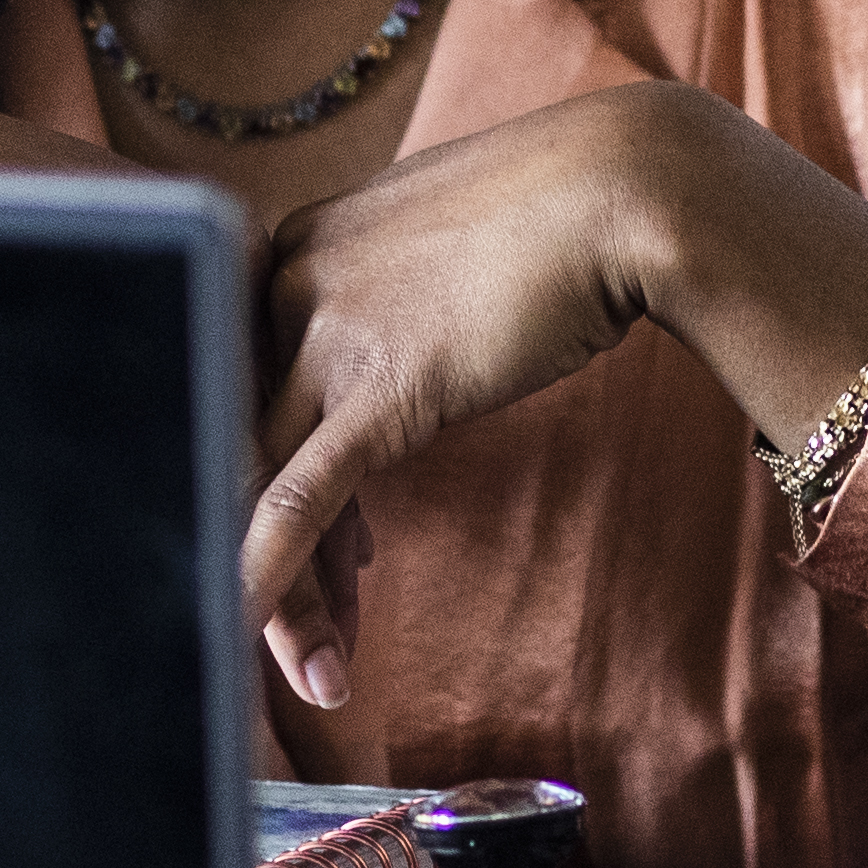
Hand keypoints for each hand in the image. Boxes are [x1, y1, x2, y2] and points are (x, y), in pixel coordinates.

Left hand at [248, 84, 867, 706]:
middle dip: (270, 559)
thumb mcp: (442, 256)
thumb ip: (397, 308)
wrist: (629, 189)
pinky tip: (243, 635)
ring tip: (321, 678)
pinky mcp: (380, 383)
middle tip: (312, 643)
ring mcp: (326, 332)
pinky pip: (299, 499)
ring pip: (260, 485)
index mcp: (292, 252)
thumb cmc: (558, 220)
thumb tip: (405, 369)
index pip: (245, 392)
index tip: (342, 557)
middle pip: (238, 446)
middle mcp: (285, 286)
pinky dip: (265, 575)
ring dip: (285, 599)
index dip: (271, 485)